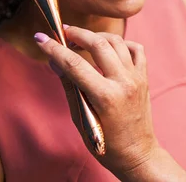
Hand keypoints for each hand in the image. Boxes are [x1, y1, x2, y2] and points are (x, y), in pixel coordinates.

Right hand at [34, 26, 157, 177]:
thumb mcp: (81, 118)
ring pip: (117, 42)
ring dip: (97, 35)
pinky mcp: (144, 77)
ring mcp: (136, 78)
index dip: (54, 49)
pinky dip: (122, 43)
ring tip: (82, 38)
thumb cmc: (106, 143)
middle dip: (77, 34)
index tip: (40, 38)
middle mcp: (123, 82)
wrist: (137, 154)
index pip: (74, 64)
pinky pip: (136, 49)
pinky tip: (109, 47)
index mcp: (105, 96)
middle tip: (63, 32)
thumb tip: (55, 62)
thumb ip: (70, 87)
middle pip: (98, 44)